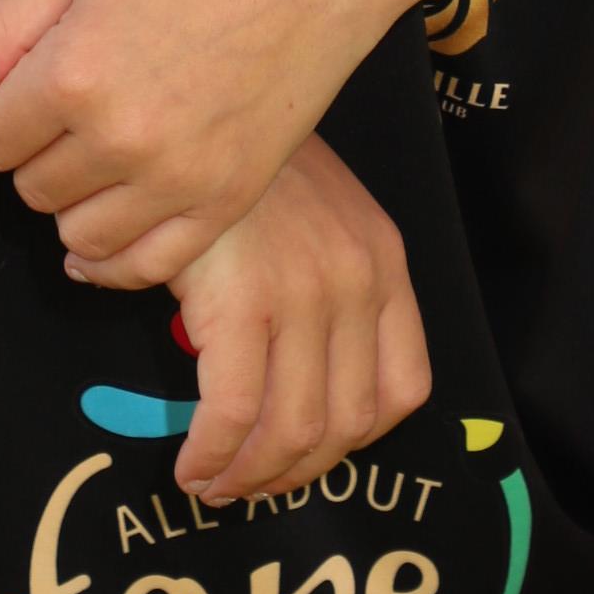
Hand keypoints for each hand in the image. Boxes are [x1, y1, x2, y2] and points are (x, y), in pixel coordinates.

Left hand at [0, 0, 377, 276]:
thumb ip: (8, 22)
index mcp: (73, 71)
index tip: (25, 95)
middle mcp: (118, 137)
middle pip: (31, 188)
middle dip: (36, 155)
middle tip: (68, 119)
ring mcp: (176, 178)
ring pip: (79, 233)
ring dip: (74, 204)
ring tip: (95, 162)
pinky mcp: (225, 202)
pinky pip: (146, 267)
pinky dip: (113, 261)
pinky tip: (102, 240)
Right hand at [165, 134, 430, 502]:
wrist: (190, 106)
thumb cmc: (240, 166)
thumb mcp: (313, 215)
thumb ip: (323, 287)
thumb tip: (288, 382)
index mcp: (383, 263)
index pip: (403, 388)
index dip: (354, 443)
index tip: (304, 455)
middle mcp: (357, 282)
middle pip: (347, 424)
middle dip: (293, 474)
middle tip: (244, 487)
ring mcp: (305, 292)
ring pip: (294, 430)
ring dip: (250, 477)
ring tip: (210, 485)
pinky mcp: (245, 300)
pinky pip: (235, 413)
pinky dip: (213, 456)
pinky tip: (190, 466)